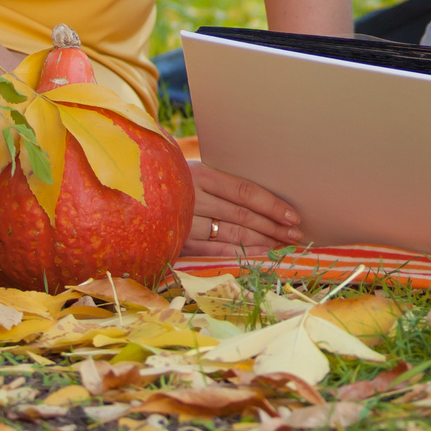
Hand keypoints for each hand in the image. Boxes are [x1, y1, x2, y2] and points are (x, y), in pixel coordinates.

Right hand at [187, 160, 305, 251]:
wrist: (134, 194)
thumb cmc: (176, 182)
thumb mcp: (197, 173)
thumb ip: (224, 184)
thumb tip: (265, 199)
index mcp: (200, 175)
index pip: (244, 192)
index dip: (272, 205)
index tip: (293, 216)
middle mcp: (193, 199)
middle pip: (242, 216)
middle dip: (273, 227)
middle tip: (296, 235)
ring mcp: (185, 223)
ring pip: (232, 236)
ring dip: (262, 243)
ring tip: (284, 247)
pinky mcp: (179, 244)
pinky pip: (217, 252)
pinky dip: (242, 256)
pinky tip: (260, 257)